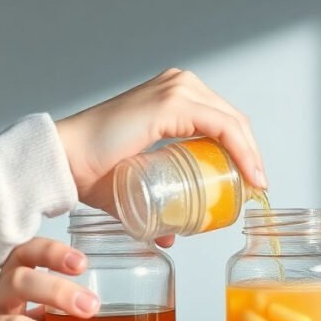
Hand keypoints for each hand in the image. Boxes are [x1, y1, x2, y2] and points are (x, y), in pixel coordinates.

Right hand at [55, 68, 267, 216]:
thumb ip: (154, 205)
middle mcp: (177, 84)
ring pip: (232, 122)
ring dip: (250, 154)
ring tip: (253, 185)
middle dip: (250, 154)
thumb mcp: (136, 184)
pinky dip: (241, 150)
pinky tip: (248, 174)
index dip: (243, 149)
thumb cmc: (92, 171)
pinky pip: (222, 126)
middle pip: (232, 120)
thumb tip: (170, 237)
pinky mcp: (171, 103)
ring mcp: (175, 90)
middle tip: (254, 188)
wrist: (67, 163)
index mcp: (172, 94)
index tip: (251, 182)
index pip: (222, 120)